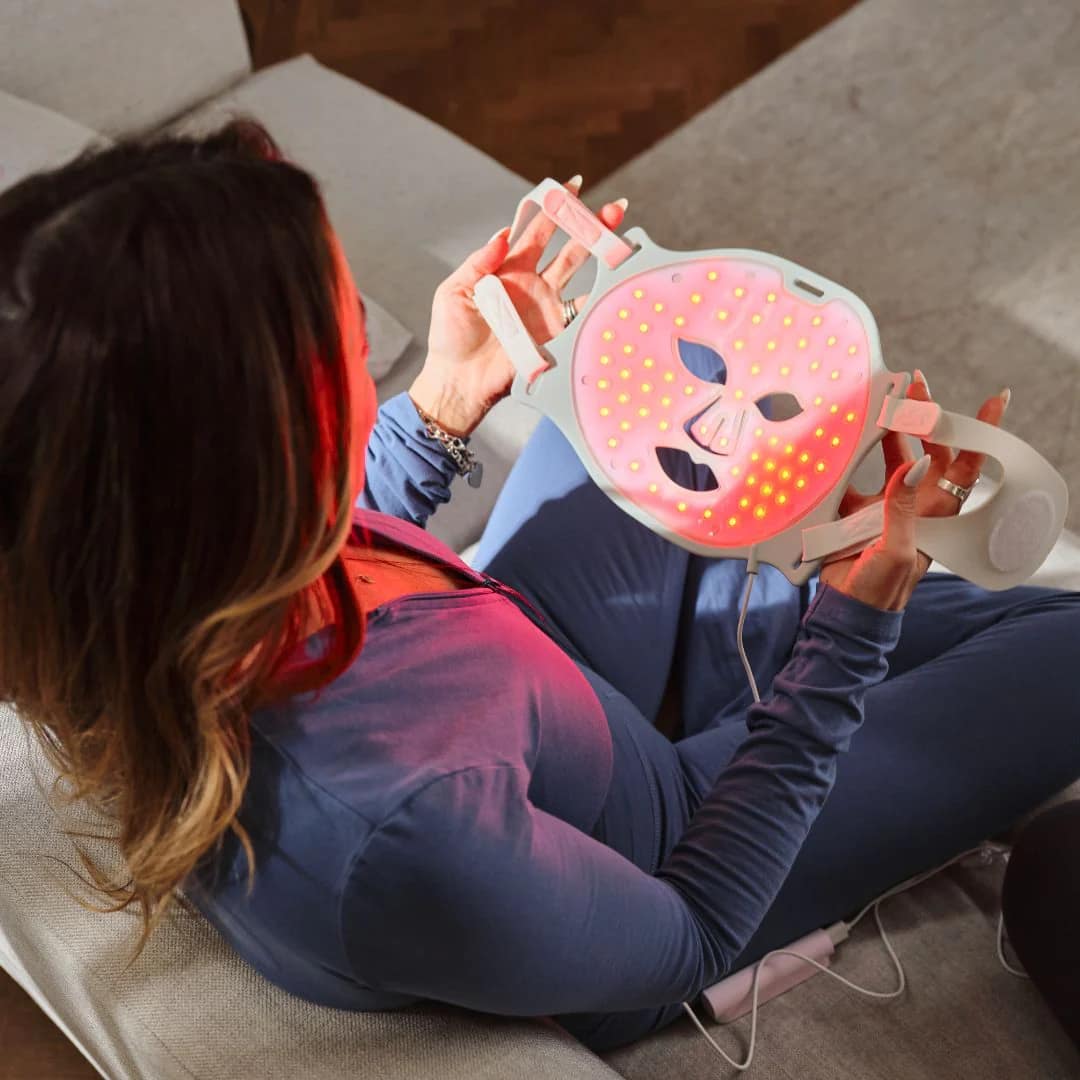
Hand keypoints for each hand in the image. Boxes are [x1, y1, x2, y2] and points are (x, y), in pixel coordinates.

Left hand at [409, 176, 626, 435]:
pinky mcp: (554, 334)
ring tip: (622, 239)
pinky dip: (598, 300)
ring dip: (601, 257)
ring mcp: (546, 308)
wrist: (458, 381)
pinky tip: (614, 284)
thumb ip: (478, 263)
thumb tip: (503, 234)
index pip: (535, 231)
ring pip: (580, 275)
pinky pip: (580, 313)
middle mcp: (532, 285)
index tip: (571, 187)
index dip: (552, 208)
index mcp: (507, 269)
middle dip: (590, 227)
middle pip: (567, 248)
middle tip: (613, 209)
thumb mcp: (453, 292)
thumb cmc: (450, 337)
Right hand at [818, 372, 1009, 610]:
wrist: (850, 608)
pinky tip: (842, 441)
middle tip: (916, 382)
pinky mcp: (859, 509)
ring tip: (886, 399)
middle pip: (929, 448)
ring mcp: (888, 503)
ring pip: (894, 455)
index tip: (995, 400)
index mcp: (936, 509)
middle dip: (926, 414)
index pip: (967, 463)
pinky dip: (849, 459)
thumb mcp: (897, 549)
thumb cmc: (883, 587)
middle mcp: (916, 500)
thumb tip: (912, 467)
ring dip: (890, 428)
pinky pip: (856, 476)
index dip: (982, 431)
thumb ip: (902, 508)